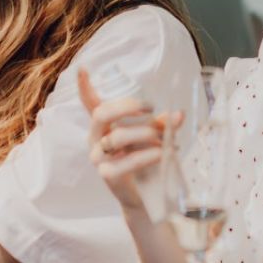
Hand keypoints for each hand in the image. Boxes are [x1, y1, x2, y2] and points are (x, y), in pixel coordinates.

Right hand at [78, 67, 179, 215]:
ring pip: (117, 137)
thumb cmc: (147, 159)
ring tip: (164, 140)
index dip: (84, 87)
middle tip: (150, 108)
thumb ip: (163, 124)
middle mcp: (96, 139)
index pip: (90, 104)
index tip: (83, 68)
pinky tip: (161, 154)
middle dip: (128, 106)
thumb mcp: (154, 136)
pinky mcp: (107, 175)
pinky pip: (125, 162)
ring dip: (145, 134)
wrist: (145, 194)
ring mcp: (98, 158)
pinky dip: (146, 156)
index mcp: (104, 126)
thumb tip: (178, 114)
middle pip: (101, 113)